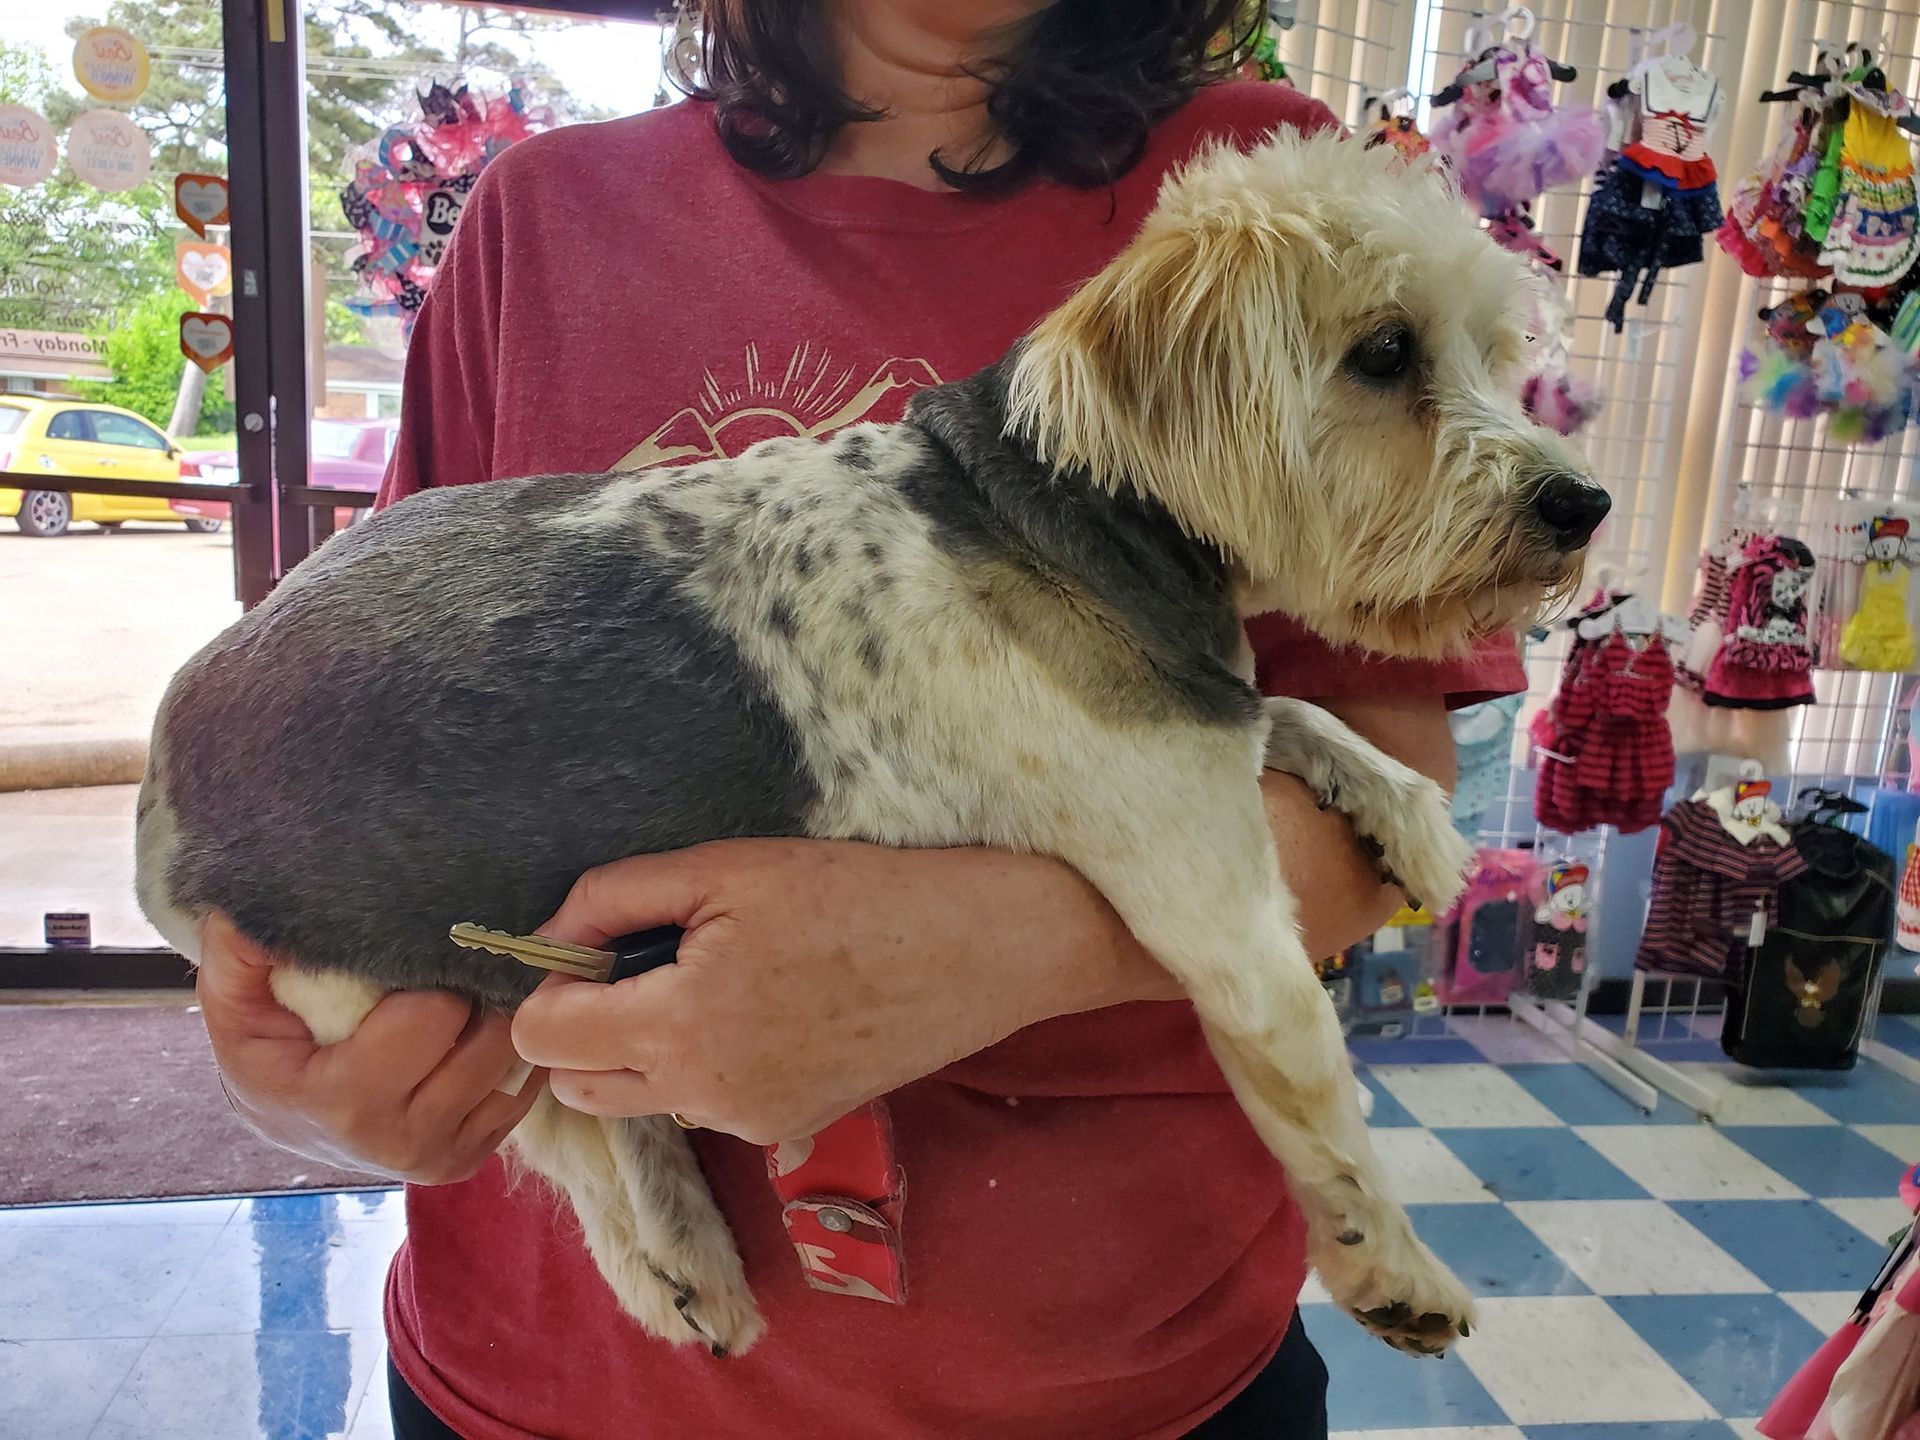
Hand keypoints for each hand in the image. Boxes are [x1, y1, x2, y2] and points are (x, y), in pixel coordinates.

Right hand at [195, 913, 545, 1183]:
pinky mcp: (473, 1160)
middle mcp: (402, 1141)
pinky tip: (485, 1024)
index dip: (435, 970)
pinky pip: (525, 1090)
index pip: (433, 1017)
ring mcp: (443, 1156)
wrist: (287, 1123)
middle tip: (466, 958)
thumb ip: (240, 954)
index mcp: (346, 1103)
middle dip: (480, 990)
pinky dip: (513, 1052)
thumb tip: (245, 908)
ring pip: (516, 1062)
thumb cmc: (268, 1054)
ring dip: (505, 1017)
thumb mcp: (235, 1007)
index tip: (426, 943)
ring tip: (480, 984)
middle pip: (489, 1038)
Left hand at [510, 839, 1179, 1143]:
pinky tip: (770, 1009)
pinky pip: (705, 1103)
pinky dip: (707, 1063)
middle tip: (645, 959)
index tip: (594, 942)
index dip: (549, 983)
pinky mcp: (786, 1132)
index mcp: (677, 1026)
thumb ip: (614, 898)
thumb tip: (548, 936)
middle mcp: (700, 1096)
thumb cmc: (853, 892)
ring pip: (641, 1097)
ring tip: (714, 980)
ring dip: (643, 1048)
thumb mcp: (724, 868)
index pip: (540, 1038)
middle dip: (583, 1026)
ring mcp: (745, 1124)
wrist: (973, 949)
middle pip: (576, 1085)